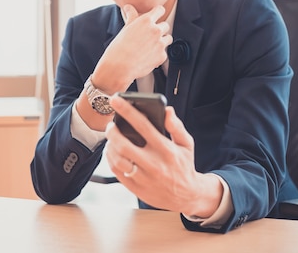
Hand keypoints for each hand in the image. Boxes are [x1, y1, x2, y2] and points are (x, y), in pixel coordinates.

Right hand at [92, 4, 172, 92]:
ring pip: (168, 38)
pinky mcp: (162, 56)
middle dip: (159, 30)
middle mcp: (156, 30)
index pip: (160, 10)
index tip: (157, 15)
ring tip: (150, 46)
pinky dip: (158, 55)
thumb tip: (129, 7)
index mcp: (146, 21)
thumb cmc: (119, 47)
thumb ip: (131, 16)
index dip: (158, 12)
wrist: (119, 66)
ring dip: (162, 41)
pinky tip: (148, 57)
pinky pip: (164, 53)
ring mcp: (160, 43)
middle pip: (165, 25)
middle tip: (149, 36)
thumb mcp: (125, 28)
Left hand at [105, 95, 222, 217]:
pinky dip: (110, 160)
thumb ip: (176, 126)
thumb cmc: (184, 165)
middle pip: (125, 145)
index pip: (143, 126)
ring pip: (118, 161)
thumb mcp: (186, 144)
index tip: (116, 100)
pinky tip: (112, 152)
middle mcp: (154, 164)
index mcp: (166, 150)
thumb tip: (167, 110)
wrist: (186, 196)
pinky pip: (117, 172)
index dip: (127, 111)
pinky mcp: (137, 188)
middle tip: (110, 125)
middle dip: (113, 132)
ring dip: (110, 147)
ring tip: (111, 139)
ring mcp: (144, 178)